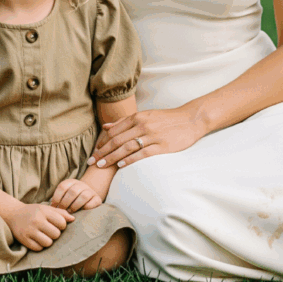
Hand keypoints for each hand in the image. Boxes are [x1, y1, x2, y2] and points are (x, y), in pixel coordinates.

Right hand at [6, 203, 74, 251]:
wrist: (13, 214)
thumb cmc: (33, 211)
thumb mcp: (46, 208)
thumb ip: (60, 213)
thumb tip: (73, 219)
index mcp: (43, 211)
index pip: (61, 222)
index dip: (62, 225)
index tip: (57, 224)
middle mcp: (36, 220)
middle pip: (56, 234)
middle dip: (55, 234)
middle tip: (50, 231)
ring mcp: (29, 231)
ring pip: (48, 243)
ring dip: (48, 241)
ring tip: (44, 236)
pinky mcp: (24, 240)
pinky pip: (38, 248)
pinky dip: (40, 246)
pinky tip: (37, 239)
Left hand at [50, 179, 101, 212]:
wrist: (89, 198)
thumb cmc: (72, 200)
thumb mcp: (64, 196)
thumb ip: (58, 200)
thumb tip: (49, 208)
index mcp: (71, 182)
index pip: (62, 186)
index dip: (57, 197)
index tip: (54, 207)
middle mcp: (81, 184)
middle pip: (73, 191)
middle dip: (65, 203)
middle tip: (62, 211)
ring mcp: (90, 191)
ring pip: (83, 195)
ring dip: (75, 206)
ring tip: (70, 212)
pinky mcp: (97, 199)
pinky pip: (92, 202)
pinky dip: (86, 207)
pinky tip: (81, 212)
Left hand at [88, 107, 202, 168]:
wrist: (190, 119)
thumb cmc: (166, 119)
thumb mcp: (145, 115)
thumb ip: (125, 121)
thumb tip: (106, 127)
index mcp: (138, 117)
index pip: (115, 130)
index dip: (103, 142)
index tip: (95, 152)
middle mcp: (143, 125)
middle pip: (118, 140)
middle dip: (103, 151)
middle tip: (92, 161)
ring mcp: (152, 135)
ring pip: (127, 147)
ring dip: (112, 157)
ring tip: (102, 165)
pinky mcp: (162, 146)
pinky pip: (142, 154)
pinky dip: (130, 160)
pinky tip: (121, 166)